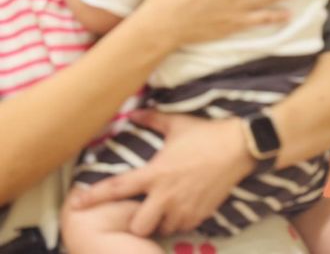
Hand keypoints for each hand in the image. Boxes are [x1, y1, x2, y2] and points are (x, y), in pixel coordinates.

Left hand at [68, 110, 254, 235]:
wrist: (240, 147)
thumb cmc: (206, 134)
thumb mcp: (177, 124)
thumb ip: (152, 119)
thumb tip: (133, 112)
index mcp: (156, 173)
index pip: (117, 188)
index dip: (93, 197)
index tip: (76, 204)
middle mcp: (166, 195)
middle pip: (138, 225)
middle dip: (138, 221)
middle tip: (145, 209)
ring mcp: (185, 207)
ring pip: (162, 228)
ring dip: (161, 221)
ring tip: (167, 208)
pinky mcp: (202, 213)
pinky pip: (184, 227)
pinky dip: (180, 221)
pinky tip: (184, 207)